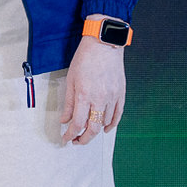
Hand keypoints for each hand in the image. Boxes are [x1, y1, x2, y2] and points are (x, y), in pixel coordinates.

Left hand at [59, 21, 126, 144]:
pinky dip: (111, 125)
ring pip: (105, 124)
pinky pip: (117, 115)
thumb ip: (68, 102)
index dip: (70, 135)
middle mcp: (99, 99)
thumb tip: (65, 120)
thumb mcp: (71, 79)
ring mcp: (112, 97)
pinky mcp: (121, 94)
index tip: (65, 139)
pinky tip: (105, 129)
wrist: (104, 44)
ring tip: (87, 134)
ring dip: (96, 132)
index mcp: (84, 95)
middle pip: (93, 128)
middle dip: (83, 139)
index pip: (77, 123)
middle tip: (76, 142)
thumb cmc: (85, 58)